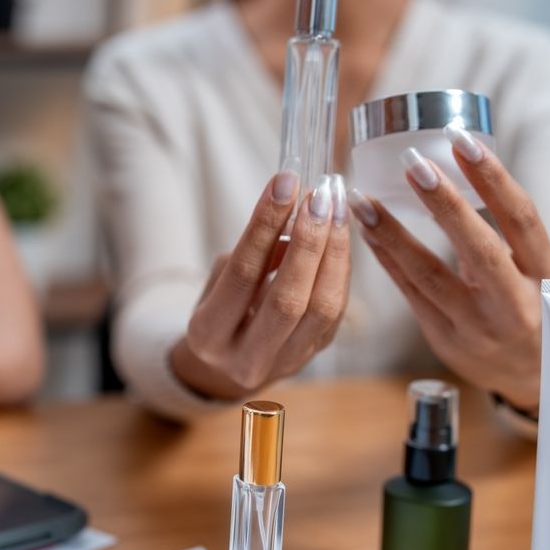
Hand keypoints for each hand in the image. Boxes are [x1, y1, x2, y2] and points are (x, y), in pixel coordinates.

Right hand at [171, 171, 351, 398]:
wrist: (224, 367)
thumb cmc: (218, 310)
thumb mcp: (216, 283)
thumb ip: (253, 257)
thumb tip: (294, 223)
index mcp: (209, 336)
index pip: (243, 273)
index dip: (266, 225)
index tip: (284, 182)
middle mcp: (246, 358)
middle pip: (288, 298)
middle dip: (309, 240)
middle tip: (319, 194)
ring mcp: (284, 363)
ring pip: (323, 307)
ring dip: (334, 252)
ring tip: (336, 208)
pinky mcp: (313, 356)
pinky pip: (336, 311)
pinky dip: (341, 268)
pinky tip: (339, 235)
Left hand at [348, 125, 549, 410]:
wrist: (536, 379)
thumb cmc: (534, 307)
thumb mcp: (540, 271)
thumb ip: (506, 234)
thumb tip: (455, 172)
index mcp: (547, 278)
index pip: (522, 220)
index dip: (494, 180)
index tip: (462, 143)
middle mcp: (515, 306)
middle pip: (478, 249)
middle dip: (444, 205)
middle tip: (411, 164)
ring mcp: (477, 329)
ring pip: (429, 276)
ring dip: (393, 234)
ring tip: (363, 201)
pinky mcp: (446, 342)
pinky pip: (410, 293)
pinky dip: (388, 260)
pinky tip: (367, 233)